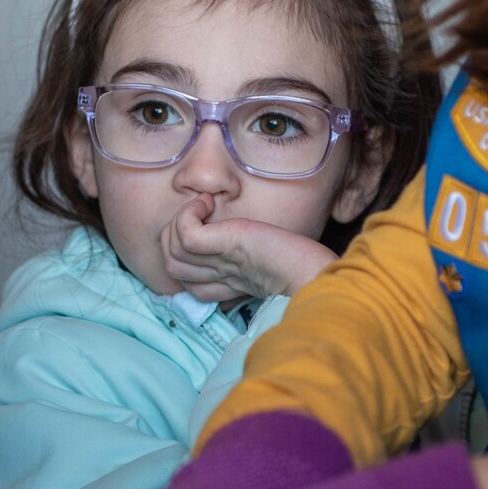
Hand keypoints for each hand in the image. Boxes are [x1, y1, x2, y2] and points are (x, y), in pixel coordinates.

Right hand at [161, 193, 335, 303]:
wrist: (316, 275)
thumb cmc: (303, 265)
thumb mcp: (266, 261)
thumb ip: (245, 257)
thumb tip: (225, 234)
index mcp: (227, 286)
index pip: (183, 278)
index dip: (184, 251)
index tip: (205, 227)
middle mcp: (218, 277)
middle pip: (171, 264)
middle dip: (173, 235)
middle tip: (198, 214)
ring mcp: (220, 262)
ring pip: (171, 250)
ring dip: (179, 220)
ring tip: (203, 206)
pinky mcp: (226, 245)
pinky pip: (185, 233)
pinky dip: (188, 214)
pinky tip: (207, 202)